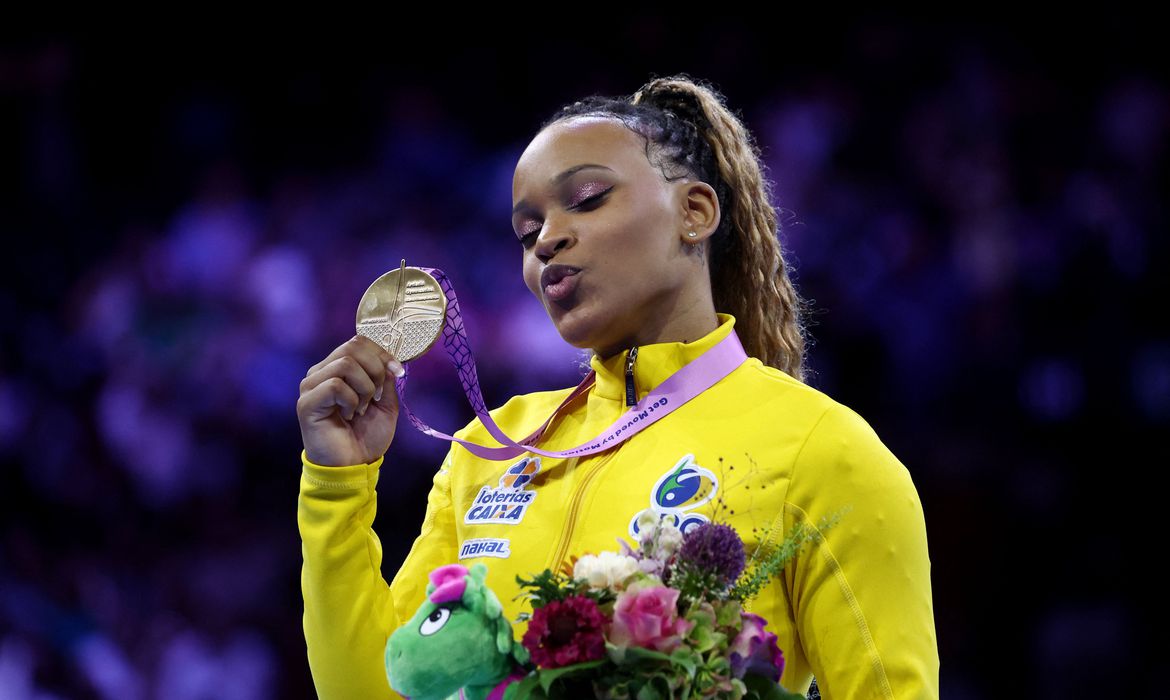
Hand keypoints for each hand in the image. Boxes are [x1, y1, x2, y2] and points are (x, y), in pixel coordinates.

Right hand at [297, 334, 405, 466]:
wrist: (353, 467)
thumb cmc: (366, 436)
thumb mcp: (386, 404)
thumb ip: (387, 380)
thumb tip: (390, 362)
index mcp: (337, 369)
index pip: (358, 342)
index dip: (382, 354)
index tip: (397, 372)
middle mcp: (321, 373)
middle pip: (353, 347)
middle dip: (376, 370)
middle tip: (378, 396)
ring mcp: (311, 386)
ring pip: (345, 364)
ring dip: (365, 388)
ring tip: (362, 408)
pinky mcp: (307, 403)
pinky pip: (335, 386)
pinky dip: (351, 401)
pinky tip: (349, 415)